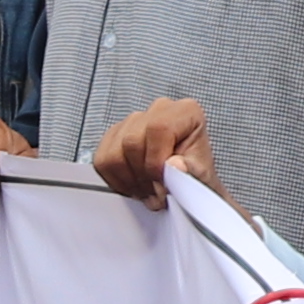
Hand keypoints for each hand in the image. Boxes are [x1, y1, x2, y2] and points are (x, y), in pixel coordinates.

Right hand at [88, 98, 216, 205]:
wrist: (188, 184)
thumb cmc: (196, 177)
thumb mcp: (201, 177)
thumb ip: (190, 171)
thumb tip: (174, 165)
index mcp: (185, 112)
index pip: (158, 128)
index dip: (156, 161)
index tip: (162, 182)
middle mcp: (159, 110)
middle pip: (132, 141)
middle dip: (142, 176)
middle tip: (156, 194)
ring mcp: (134, 121)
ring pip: (113, 153)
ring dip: (129, 181)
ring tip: (146, 191)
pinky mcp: (115, 135)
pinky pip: (102, 159)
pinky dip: (116, 180)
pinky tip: (134, 185)